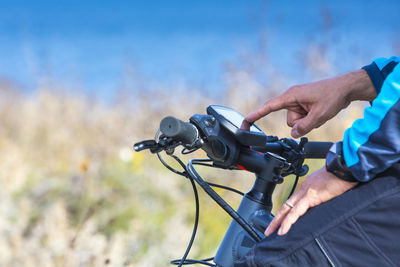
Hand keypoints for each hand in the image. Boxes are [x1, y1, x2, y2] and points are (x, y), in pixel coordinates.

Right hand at [241, 70, 375, 137]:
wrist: (346, 88)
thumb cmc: (333, 95)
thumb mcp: (319, 115)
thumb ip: (304, 126)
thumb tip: (294, 134)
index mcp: (292, 96)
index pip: (269, 107)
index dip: (256, 115)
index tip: (246, 122)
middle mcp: (292, 98)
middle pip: (289, 120)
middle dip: (301, 123)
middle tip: (316, 115)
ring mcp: (298, 101)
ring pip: (296, 121)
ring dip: (308, 121)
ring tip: (320, 112)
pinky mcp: (304, 104)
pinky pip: (303, 118)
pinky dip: (311, 118)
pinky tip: (320, 111)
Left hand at [264, 167, 357, 235]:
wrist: (347, 168)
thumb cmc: (342, 177)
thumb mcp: (328, 189)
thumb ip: (321, 198)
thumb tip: (321, 207)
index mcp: (306, 187)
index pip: (291, 203)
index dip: (284, 213)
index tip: (279, 222)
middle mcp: (303, 189)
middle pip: (285, 206)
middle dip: (276, 219)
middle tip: (268, 230)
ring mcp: (305, 192)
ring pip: (287, 209)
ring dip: (278, 222)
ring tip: (271, 232)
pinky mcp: (310, 196)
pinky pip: (296, 212)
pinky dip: (288, 221)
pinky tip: (283, 230)